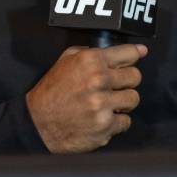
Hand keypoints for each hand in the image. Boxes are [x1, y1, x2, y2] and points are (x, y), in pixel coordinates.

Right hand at [25, 43, 147, 153]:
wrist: (37, 123)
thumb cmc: (52, 91)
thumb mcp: (66, 60)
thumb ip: (91, 52)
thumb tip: (128, 50)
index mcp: (91, 61)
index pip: (129, 53)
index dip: (133, 55)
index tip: (138, 56)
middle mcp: (98, 80)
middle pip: (135, 76)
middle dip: (127, 81)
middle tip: (114, 87)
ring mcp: (103, 104)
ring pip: (134, 99)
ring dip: (123, 102)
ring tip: (109, 104)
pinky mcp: (105, 126)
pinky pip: (126, 121)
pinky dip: (116, 122)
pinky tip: (102, 119)